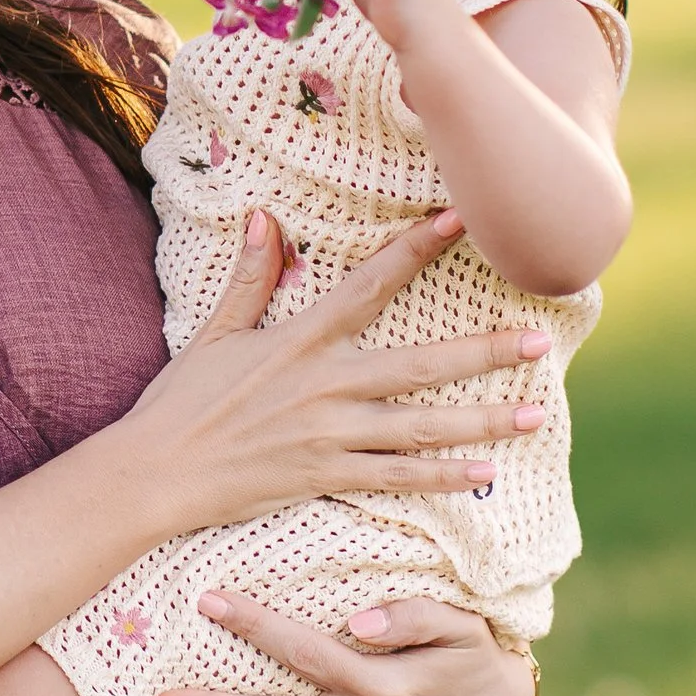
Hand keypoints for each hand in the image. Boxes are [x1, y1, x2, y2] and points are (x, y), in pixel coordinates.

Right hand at [119, 206, 549, 540]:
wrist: (155, 473)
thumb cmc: (181, 404)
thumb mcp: (214, 334)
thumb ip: (249, 278)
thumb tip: (265, 217)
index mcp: (299, 341)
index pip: (369, 285)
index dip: (416, 249)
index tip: (462, 220)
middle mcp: (324, 385)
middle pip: (419, 364)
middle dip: (483, 351)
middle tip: (539, 339)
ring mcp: (329, 434)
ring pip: (421, 426)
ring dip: (482, 421)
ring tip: (534, 414)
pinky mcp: (325, 477)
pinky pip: (396, 477)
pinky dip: (442, 478)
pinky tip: (484, 476)